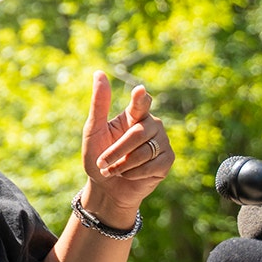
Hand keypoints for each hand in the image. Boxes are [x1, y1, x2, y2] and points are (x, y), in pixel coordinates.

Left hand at [81, 70, 172, 214]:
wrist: (105, 187)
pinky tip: (128, 175)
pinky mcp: (167, 161)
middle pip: (138, 134)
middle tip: (103, 163)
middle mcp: (151, 125)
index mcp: (134, 115)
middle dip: (116, 151)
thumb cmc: (97, 157)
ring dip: (122, 165)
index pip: (141, 103)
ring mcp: (162, 142)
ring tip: (113, 170)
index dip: (140, 99)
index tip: (138, 91)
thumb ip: (99, 104)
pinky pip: (151, 166)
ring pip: (144, 152)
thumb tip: (99, 73)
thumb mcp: (93, 131)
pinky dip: (134, 174)